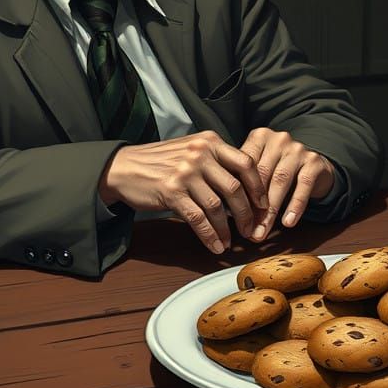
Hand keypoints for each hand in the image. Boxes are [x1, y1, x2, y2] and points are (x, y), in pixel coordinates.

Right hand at [99, 131, 267, 254]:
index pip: (245, 163)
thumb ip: (217, 160)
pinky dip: (209, 235)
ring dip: (227, 228)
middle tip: (251, 229)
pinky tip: (215, 245)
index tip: (263, 205)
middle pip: (235, 187)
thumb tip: (246, 185)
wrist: (124, 167)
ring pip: (217, 206)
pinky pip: (197, 218)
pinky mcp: (171, 192)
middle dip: (247, 212)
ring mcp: (185, 173)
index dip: (258, 187)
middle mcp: (200, 154)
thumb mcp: (192, 148)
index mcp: (210, 141)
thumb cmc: (162, 161)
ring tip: (231, 241)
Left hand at [240, 128, 335, 240]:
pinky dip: (295, 206)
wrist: (314, 167)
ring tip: (263, 231)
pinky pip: (304, 185)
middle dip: (254, 206)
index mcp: (259, 137)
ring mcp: (298, 148)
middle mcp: (278, 139)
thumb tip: (227, 214)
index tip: (234, 218)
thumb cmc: (277, 171)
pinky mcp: (314, 161)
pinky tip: (288, 222)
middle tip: (248, 231)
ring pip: (280, 181)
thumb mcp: (260, 170)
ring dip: (271, 210)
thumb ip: (244, 183)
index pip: (245, 165)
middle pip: (262, 174)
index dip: (239, 193)